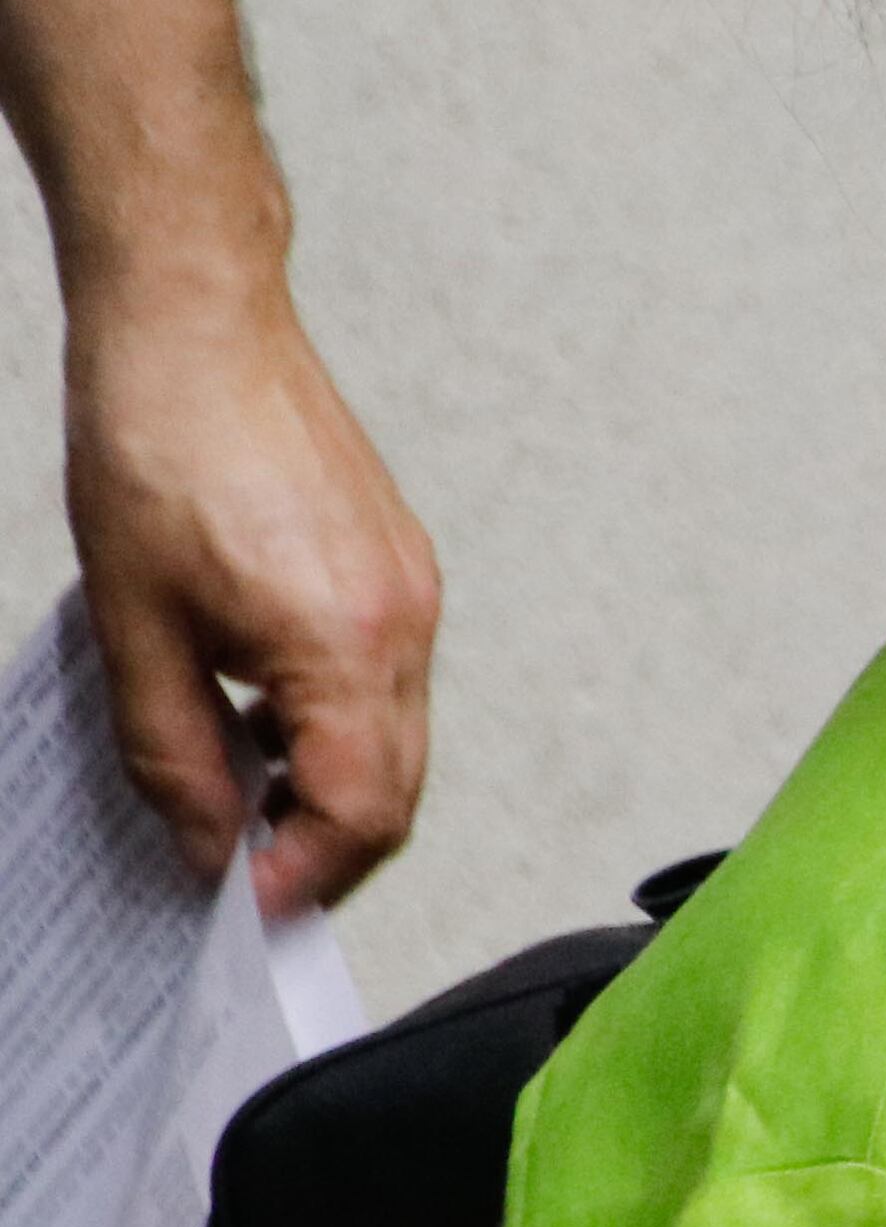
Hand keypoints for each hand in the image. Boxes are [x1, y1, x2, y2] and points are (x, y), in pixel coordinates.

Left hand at [62, 271, 437, 908]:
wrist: (197, 322)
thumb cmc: (157, 443)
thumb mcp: (131, 622)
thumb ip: (172, 750)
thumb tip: (204, 841)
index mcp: (345, 645)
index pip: (361, 813)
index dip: (302, 875)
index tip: (239, 903)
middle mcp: (404, 625)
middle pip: (397, 792)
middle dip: (323, 848)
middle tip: (239, 872)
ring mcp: (414, 593)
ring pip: (396, 741)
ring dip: (329, 786)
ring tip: (236, 791)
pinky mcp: (402, 568)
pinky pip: (388, 682)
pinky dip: (336, 725)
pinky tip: (259, 711)